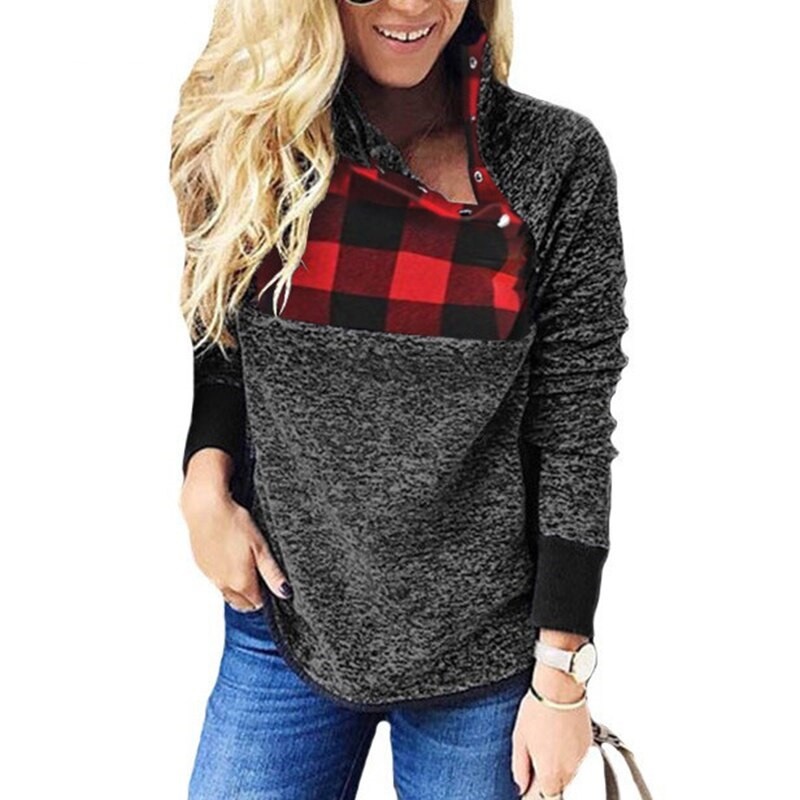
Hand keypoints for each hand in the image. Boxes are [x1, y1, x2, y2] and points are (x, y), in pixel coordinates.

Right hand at [181, 487, 291, 610]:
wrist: (205, 509)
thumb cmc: (233, 523)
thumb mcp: (261, 547)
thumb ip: (272, 573)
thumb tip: (283, 592)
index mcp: (240, 582)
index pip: (256, 603)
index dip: (266, 595)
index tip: (270, 582)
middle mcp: (222, 583)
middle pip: (240, 602)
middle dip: (252, 596)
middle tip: (260, 577)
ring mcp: (210, 575)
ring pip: (226, 591)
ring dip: (237, 586)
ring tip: (246, 564)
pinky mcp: (201, 565)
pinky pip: (215, 578)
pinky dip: (224, 575)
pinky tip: (230, 556)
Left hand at [511, 664, 592, 797]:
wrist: (560, 688)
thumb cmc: (538, 708)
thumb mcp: (519, 739)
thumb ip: (520, 767)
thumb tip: (521, 784)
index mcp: (550, 772)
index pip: (543, 797)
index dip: (533, 791)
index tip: (528, 785)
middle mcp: (569, 770)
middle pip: (557, 786)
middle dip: (546, 777)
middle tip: (536, 756)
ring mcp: (580, 759)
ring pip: (568, 773)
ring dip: (557, 765)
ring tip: (547, 740)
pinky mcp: (588, 746)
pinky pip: (576, 758)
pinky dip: (568, 753)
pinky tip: (558, 735)